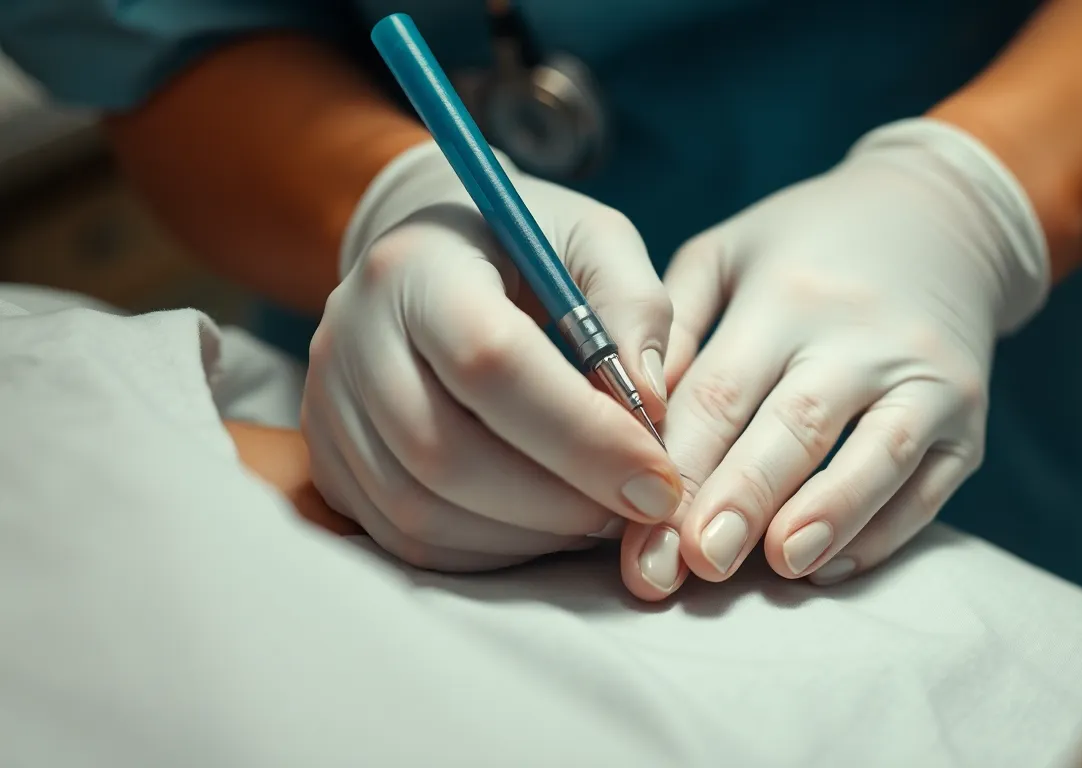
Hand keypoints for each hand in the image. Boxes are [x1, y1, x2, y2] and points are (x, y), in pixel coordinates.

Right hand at [304, 141, 680, 570]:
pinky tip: (545, 523)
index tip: (659, 479)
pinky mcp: (328, 463)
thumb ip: (634, 308)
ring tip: (599, 513)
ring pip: (422, 511)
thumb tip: (650, 407)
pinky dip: (490, 552)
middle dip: (560, 501)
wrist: (425, 256)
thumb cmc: (525, 248)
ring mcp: (327, 408)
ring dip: (529, 536)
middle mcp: (349, 338)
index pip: (489, 363)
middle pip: (445, 453)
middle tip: (637, 508)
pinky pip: (407, 540)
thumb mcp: (594, 240)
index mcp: (416, 267)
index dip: (582, 435)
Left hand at [620, 119, 1048, 598]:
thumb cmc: (803, 248)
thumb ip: (673, 327)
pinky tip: (831, 566)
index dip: (681, 464)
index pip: (723, 391)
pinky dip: (884, 531)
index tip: (640, 532)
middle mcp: (861, 336)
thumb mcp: (725, 255)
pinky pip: (930, 485)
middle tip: (698, 563)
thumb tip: (629, 417)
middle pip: (797, 426)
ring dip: (827, 515)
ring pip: (877, 453)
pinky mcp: (968, 419)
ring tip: (779, 567)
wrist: (940, 221)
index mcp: (786, 295)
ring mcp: (925, 377)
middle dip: (744, 497)